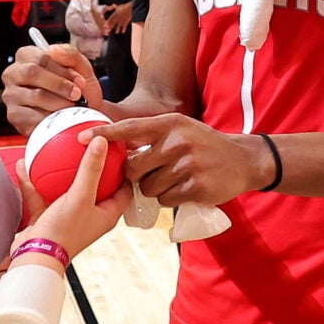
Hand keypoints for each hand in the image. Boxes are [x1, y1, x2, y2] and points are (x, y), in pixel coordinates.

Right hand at [2, 42, 101, 132]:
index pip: (41, 57)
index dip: (63, 70)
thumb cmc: (76, 90)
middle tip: (76, 94)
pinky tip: (59, 118)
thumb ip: (71, 54)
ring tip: (71, 107)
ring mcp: (11, 95)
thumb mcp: (80, 68)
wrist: (80, 116)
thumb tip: (54, 49)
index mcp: (27, 56)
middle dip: (59, 85)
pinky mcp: (14, 115)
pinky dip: (51, 118)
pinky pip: (32, 116)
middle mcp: (14, 73)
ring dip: (59, 103)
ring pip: (35, 95)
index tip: (79, 81)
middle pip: (32, 73)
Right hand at [15, 135, 132, 259]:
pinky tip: (25, 165)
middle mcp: (90, 215)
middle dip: (92, 167)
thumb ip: (91, 168)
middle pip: (96, 186)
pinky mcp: (48, 218)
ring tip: (58, 151)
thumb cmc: (64, 232)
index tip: (119, 152)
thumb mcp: (81, 196)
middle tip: (90, 147)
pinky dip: (34, 182)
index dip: (125, 170)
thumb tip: (102, 141)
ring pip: (66, 189)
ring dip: (61, 172)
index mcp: (106, 214)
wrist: (35, 257)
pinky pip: (42, 195)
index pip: (124, 189)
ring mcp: (68, 216)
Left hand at [102, 3, 132, 34]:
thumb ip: (116, 6)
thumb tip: (113, 4)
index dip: (107, 23)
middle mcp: (117, 18)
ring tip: (116, 32)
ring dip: (117, 30)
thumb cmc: (125, 6)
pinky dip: (123, 29)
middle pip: (113, 24)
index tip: (105, 26)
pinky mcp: (125, 22)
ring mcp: (121, 21)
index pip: (110, 19)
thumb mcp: (119, 6)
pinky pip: (124, 27)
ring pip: (118, 27)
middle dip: (110, 28)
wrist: (131, 8)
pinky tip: (123, 32)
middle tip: (108, 31)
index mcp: (115, 14)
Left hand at [103, 114, 273, 208]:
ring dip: (156, 188)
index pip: (129, 128)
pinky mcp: (196, 187)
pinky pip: (167, 199)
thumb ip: (152, 135)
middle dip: (136, 175)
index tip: (81, 137)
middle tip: (150, 173)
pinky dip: (172, 198)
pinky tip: (186, 188)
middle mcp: (177, 142)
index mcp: (170, 124)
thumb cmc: (203, 144)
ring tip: (174, 179)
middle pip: (134, 168)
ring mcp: (188, 165)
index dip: (103, 134)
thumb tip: (116, 146)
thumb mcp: (181, 129)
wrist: (242, 160)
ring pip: (150, 187)